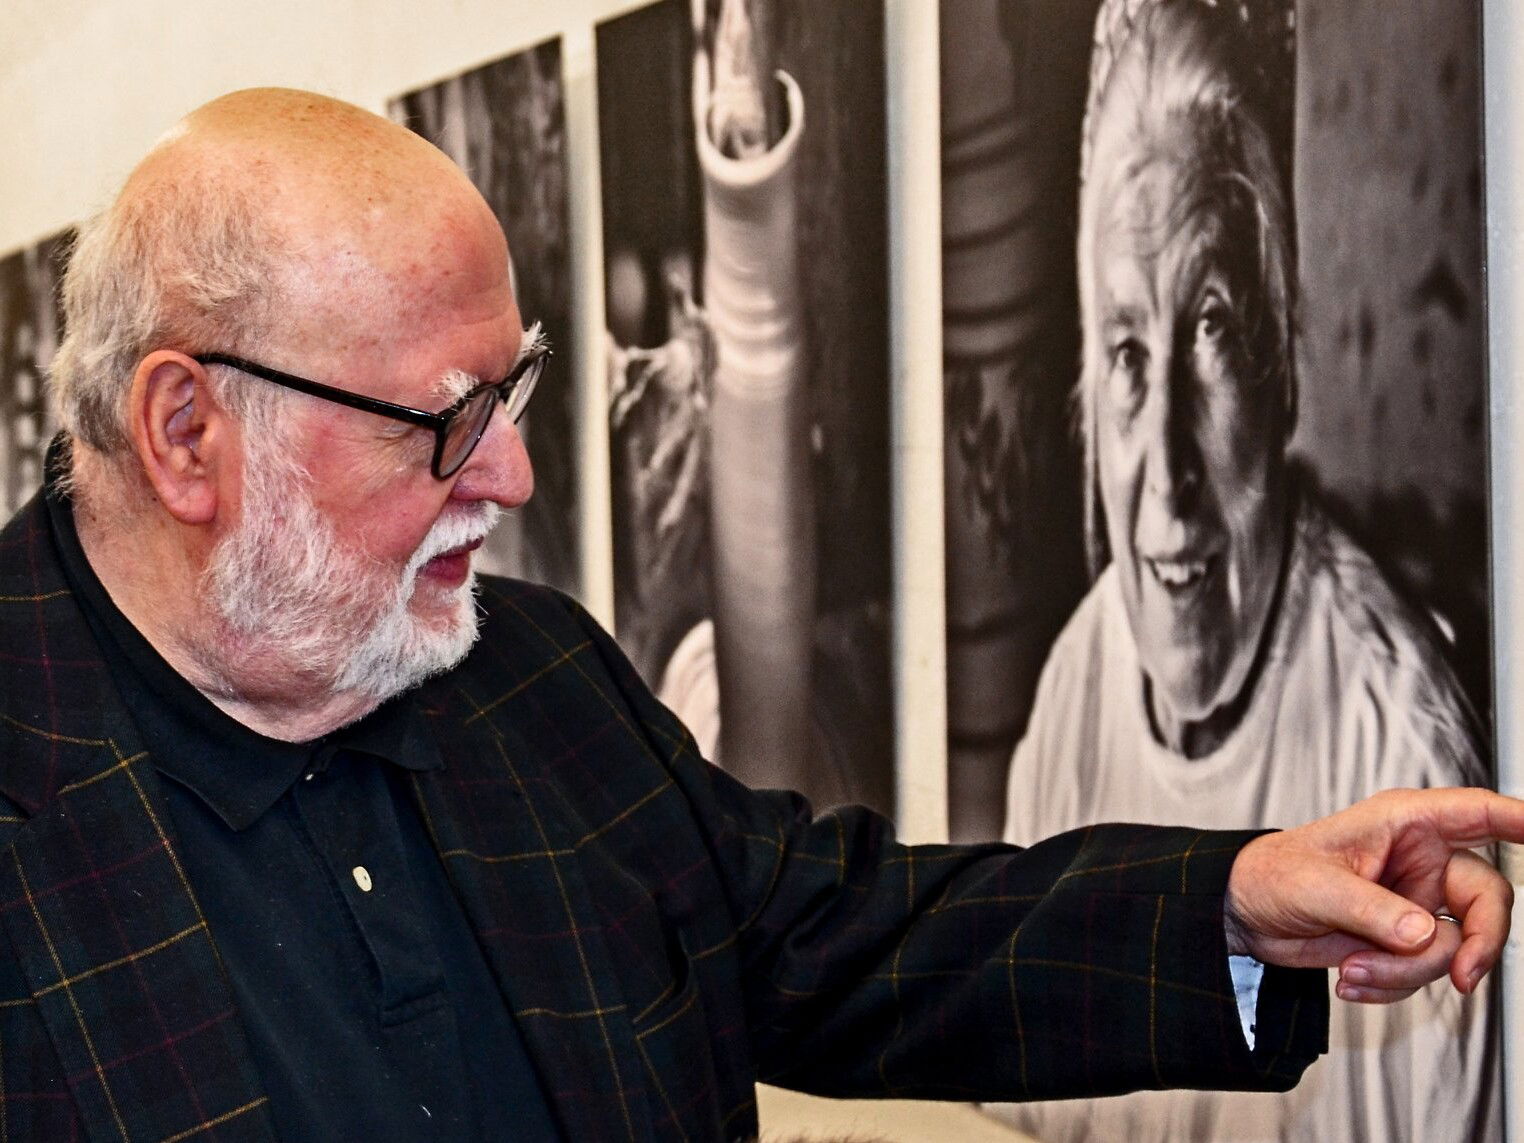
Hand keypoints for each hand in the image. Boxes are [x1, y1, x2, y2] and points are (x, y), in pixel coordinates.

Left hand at [1224, 788, 1521, 1002]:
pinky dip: (1393, 984)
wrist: (1246, 915)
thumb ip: (1371, 910)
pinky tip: (1352, 977)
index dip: (1519, 819)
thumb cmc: (1272, 874)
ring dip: (1407, 971)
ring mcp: (1416, 903)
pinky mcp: (1404, 940)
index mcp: (1402, 824)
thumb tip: (1425, 934)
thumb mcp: (1316, 887)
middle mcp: (1420, 861)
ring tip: (1353, 969)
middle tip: (1461, 976)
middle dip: (1479, 943)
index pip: (1477, 813)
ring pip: (1455, 946)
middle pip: (1488, 898)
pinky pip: (1427, 971)